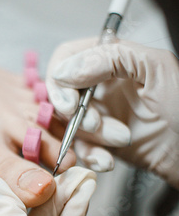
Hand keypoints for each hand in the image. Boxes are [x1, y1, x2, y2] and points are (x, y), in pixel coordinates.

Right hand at [46, 38, 178, 187]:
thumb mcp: (156, 69)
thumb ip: (112, 58)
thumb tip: (67, 70)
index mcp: (112, 59)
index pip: (67, 57)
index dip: (60, 79)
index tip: (71, 102)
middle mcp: (101, 84)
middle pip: (63, 93)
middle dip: (77, 113)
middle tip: (95, 124)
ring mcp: (100, 113)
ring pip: (70, 124)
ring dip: (91, 137)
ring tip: (122, 138)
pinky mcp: (101, 141)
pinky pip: (81, 148)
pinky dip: (92, 156)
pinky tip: (108, 159)